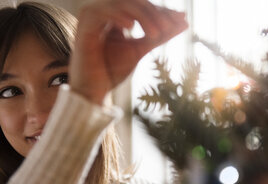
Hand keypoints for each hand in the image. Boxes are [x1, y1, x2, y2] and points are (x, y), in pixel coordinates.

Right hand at [69, 0, 187, 104]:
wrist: (94, 91)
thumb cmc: (112, 71)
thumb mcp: (140, 50)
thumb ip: (159, 36)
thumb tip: (184, 21)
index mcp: (116, 17)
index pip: (142, 7)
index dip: (162, 12)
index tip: (182, 19)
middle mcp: (104, 13)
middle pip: (133, 2)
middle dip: (154, 13)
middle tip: (169, 27)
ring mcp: (93, 18)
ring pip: (121, 4)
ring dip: (142, 16)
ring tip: (156, 33)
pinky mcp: (84, 26)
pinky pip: (102, 13)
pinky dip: (118, 17)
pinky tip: (132, 28)